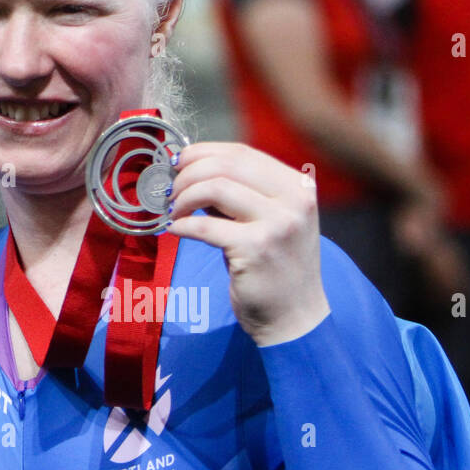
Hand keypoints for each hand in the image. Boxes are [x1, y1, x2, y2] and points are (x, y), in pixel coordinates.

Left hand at [165, 142, 329, 345]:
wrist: (295, 316)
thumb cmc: (274, 265)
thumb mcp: (267, 218)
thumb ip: (239, 192)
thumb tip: (189, 169)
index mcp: (298, 185)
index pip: (241, 152)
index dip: (201, 153)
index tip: (178, 163)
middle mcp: (295, 199)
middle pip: (225, 165)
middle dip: (187, 174)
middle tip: (170, 191)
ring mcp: (279, 224)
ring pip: (214, 188)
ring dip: (183, 197)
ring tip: (174, 212)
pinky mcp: (257, 249)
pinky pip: (205, 226)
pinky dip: (183, 225)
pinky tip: (176, 230)